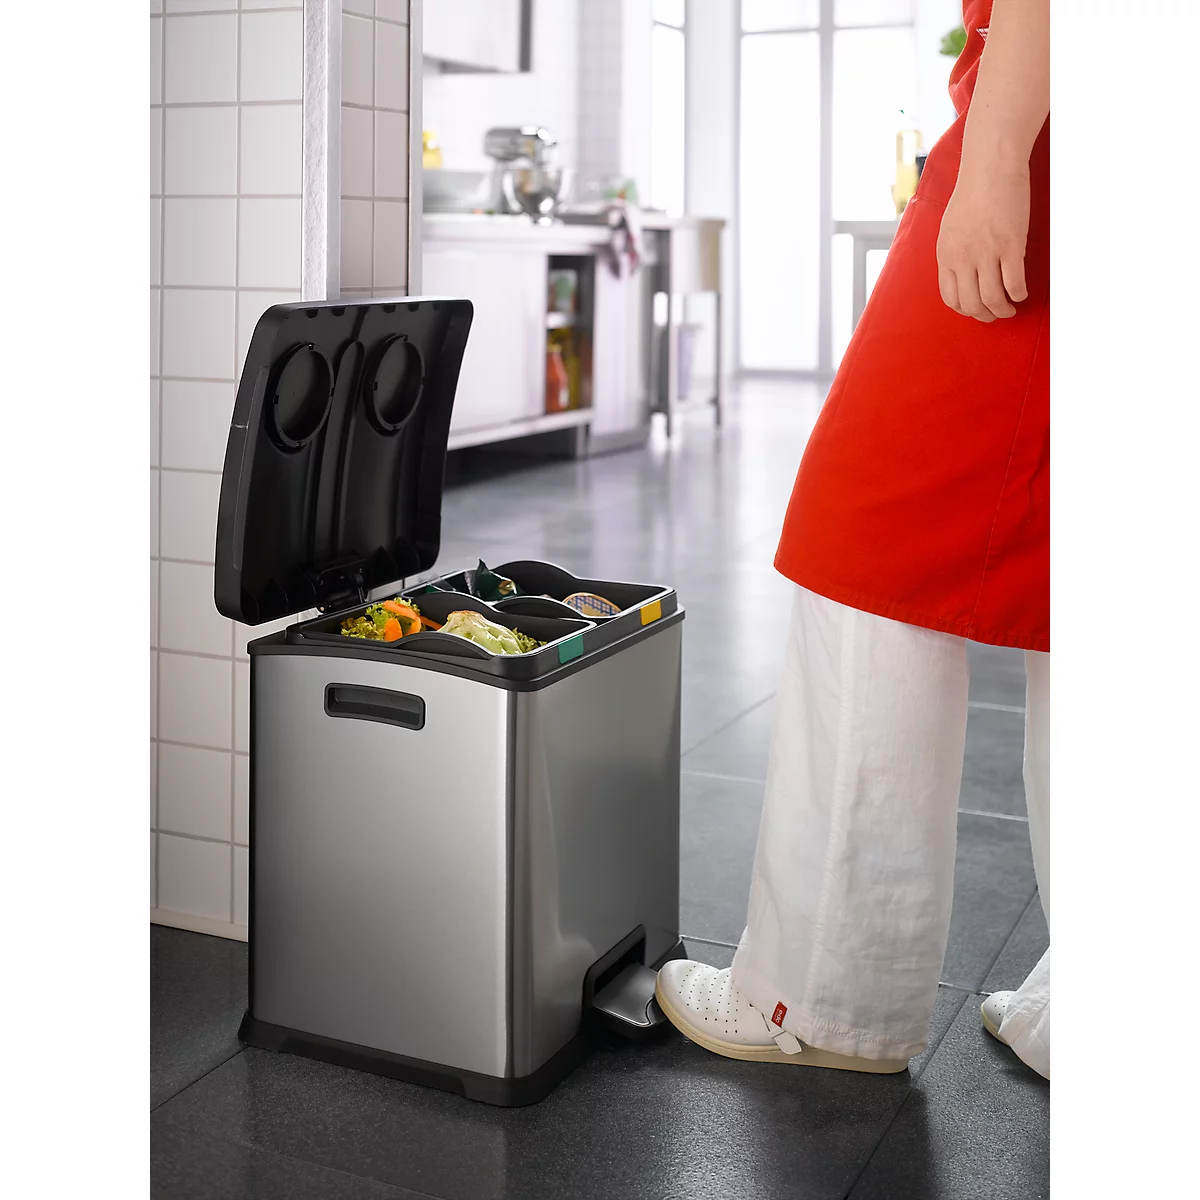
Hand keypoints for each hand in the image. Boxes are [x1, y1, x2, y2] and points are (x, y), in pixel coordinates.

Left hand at [936, 160, 1030, 321]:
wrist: (990, 167)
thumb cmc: (973, 193)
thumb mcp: (950, 228)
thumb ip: (954, 252)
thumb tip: (961, 273)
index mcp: (945, 255)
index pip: (951, 298)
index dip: (966, 310)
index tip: (977, 310)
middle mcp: (962, 258)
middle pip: (972, 304)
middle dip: (986, 315)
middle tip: (998, 314)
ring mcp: (985, 252)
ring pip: (993, 298)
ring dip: (1003, 309)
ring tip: (1011, 308)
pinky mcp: (1009, 245)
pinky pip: (1013, 282)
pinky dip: (1018, 294)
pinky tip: (1022, 293)